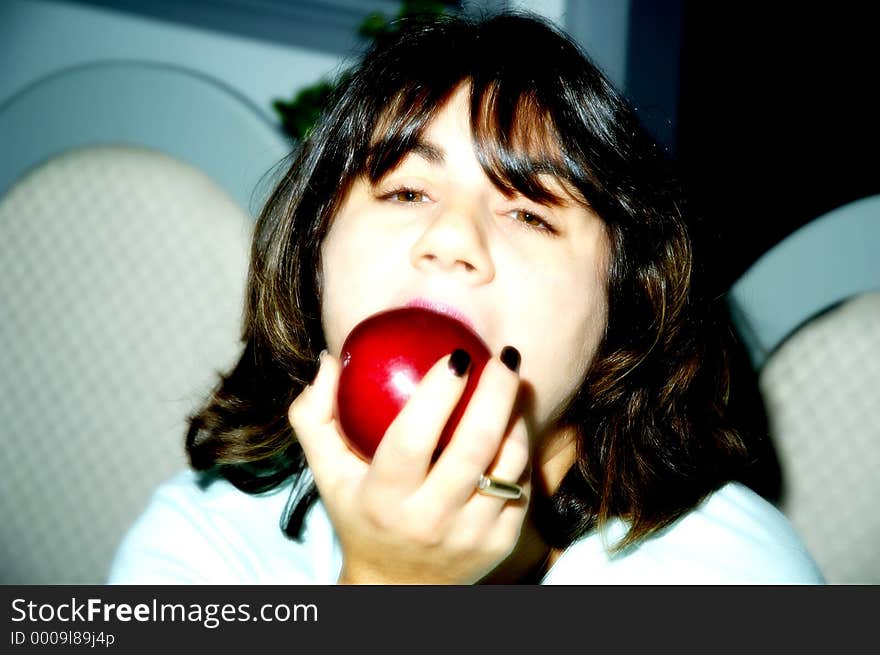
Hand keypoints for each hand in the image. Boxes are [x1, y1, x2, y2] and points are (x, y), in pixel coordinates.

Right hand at [288, 350, 529, 583]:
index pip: (412, 439)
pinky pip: (521, 485)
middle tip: (503, 356)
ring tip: (512, 383)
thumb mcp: (326, 472)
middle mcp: (429, 520)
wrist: (395, 587)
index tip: (457, 355)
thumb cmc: (359, 513)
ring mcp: (469, 535)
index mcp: (384, 498)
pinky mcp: (500, 543)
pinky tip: (513, 423)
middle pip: (473, 447)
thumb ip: (314, 416)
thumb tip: (331, 360)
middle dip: (496, 393)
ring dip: (516, 416)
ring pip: (507, 465)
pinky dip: (520, 449)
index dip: (438, 394)